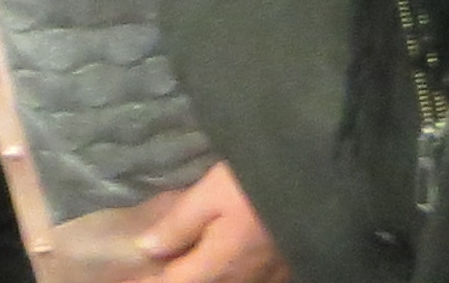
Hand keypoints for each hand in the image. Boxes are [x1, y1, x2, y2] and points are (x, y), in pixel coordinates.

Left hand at [138, 162, 286, 282]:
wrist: (316, 177)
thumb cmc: (257, 180)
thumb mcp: (210, 193)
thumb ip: (179, 224)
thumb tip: (147, 248)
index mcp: (218, 264)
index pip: (175, 282)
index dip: (151, 280)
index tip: (132, 277)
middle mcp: (243, 278)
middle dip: (180, 275)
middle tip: (158, 266)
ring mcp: (268, 276)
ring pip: (230, 281)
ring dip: (207, 274)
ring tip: (193, 260)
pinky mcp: (286, 266)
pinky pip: (255, 278)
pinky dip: (235, 271)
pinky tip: (231, 261)